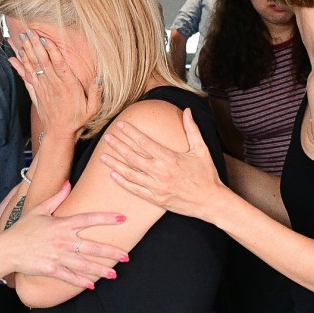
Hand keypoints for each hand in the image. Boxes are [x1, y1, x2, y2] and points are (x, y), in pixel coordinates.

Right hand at [0, 182, 128, 288]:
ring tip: (114, 274)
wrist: (7, 249)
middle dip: (111, 252)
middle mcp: (62, 241)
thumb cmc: (23, 229)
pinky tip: (92, 285)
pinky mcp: (51, 269)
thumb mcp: (39, 210)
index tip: (122, 219)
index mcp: (61, 224)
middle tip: (127, 256)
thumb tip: (68, 183)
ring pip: (84, 264)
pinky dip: (81, 281)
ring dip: (101, 270)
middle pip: (92, 247)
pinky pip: (69, 277)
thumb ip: (56, 198)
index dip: (106, 219)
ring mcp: (57, 256)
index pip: (88, 219)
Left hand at [9, 29, 100, 141]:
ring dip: (26, 51)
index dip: (51, 51)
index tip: (44, 38)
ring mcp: (43, 89)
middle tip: (28, 31)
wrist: (60, 133)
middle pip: (43, 62)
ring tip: (20, 37)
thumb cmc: (77, 119)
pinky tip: (13, 56)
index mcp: (68, 86)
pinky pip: (26, 77)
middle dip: (35, 45)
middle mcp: (54, 85)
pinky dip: (19, 67)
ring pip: (33, 67)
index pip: (59, 64)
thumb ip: (96, 92)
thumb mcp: (93, 109)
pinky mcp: (36, 93)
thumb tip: (100, 77)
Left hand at [100, 108, 225, 219]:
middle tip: (107, 137)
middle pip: (133, 156)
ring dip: (115, 164)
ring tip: (102, 156)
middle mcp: (160, 172)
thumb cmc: (207, 175)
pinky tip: (113, 175)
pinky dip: (123, 182)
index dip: (130, 133)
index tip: (120, 125)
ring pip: (130, 173)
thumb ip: (192, 129)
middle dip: (118, 146)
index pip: (144, 142)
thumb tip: (188, 111)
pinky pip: (135, 190)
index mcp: (170, 158)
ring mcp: (157, 187)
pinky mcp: (156, 199)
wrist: (210, 201)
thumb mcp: (201, 150)